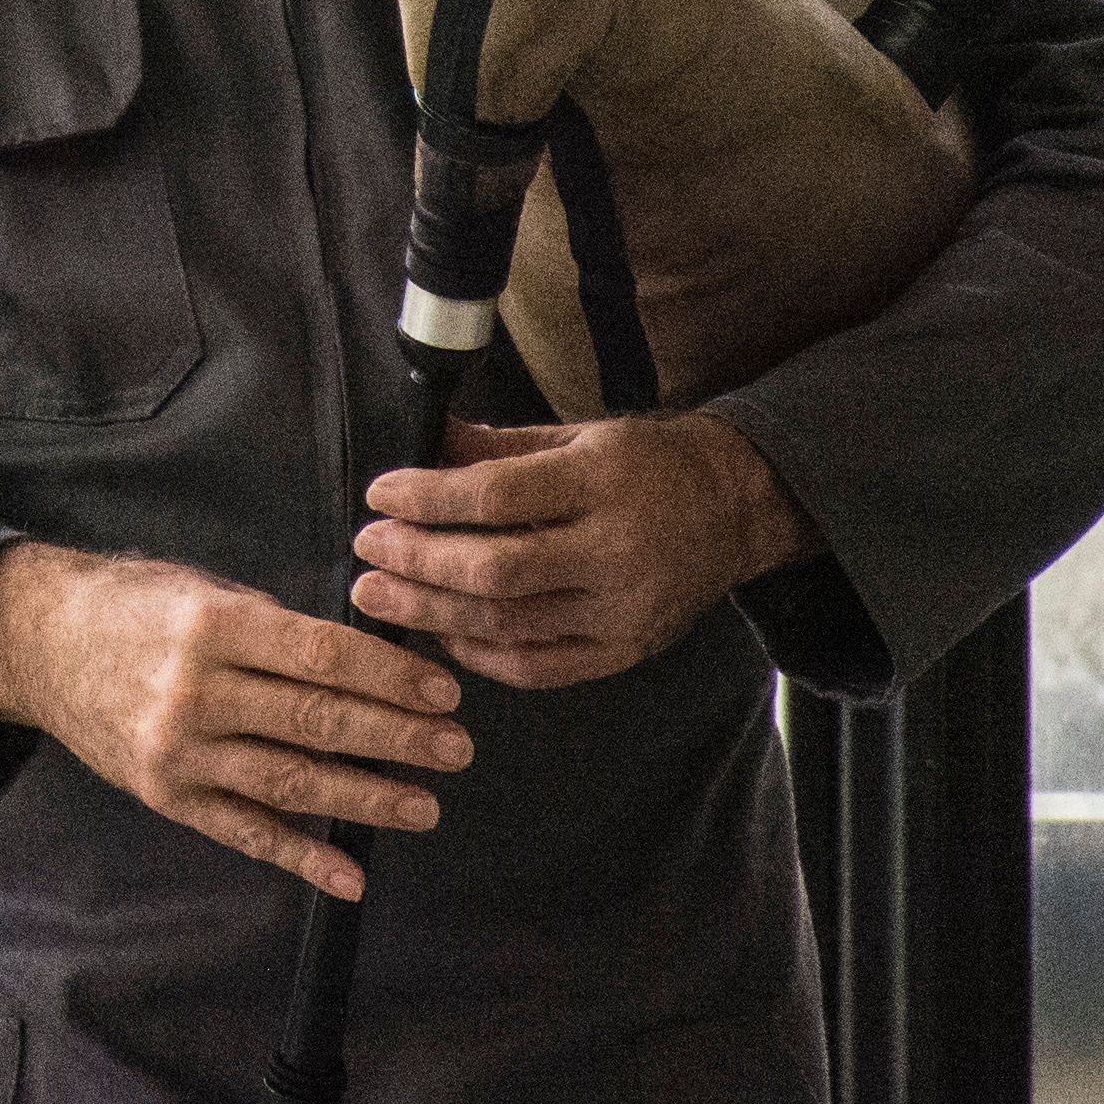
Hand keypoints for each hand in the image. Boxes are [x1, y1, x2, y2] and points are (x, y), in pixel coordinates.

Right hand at [0, 540, 473, 900]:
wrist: (40, 644)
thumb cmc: (136, 606)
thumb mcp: (205, 591)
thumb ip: (275, 628)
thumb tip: (365, 661)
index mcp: (212, 626)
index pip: (321, 656)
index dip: (389, 677)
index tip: (443, 692)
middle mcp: (195, 692)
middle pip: (316, 722)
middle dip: (397, 738)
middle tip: (456, 749)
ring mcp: (179, 753)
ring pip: (290, 783)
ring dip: (366, 799)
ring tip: (425, 805)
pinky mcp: (167, 797)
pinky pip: (245, 832)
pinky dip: (301, 857)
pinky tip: (350, 875)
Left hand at [350, 412, 819, 689]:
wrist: (735, 508)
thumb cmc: (647, 464)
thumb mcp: (578, 435)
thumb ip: (498, 446)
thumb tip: (424, 441)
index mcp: (602, 483)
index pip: (495, 498)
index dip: (427, 500)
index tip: (380, 495)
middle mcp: (614, 551)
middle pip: (494, 571)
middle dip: (418, 564)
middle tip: (368, 551)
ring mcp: (622, 611)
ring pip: (507, 624)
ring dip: (432, 612)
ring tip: (379, 596)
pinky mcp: (624, 652)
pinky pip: (537, 667)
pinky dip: (480, 655)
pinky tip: (440, 632)